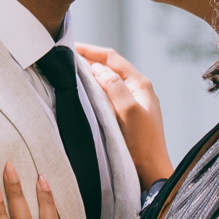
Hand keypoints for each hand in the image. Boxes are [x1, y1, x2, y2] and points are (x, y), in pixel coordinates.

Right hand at [75, 44, 170, 186]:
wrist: (151, 172)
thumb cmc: (142, 143)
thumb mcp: (128, 110)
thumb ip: (114, 86)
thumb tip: (97, 67)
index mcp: (140, 84)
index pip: (112, 58)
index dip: (91, 50)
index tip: (71, 46)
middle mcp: (139, 90)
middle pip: (111, 66)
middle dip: (91, 58)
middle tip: (68, 55)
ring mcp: (134, 102)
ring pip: (110, 80)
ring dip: (93, 72)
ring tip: (73, 69)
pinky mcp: (129, 115)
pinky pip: (110, 94)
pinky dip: (96, 87)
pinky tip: (85, 91)